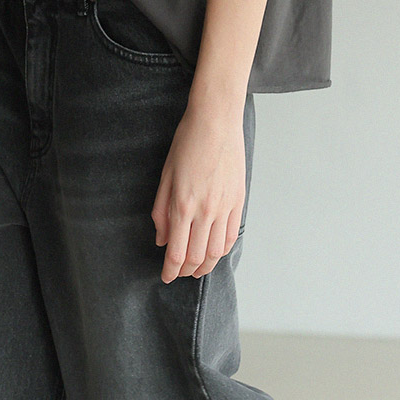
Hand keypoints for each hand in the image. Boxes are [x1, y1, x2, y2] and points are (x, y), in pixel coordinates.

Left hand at [152, 99, 245, 282]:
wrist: (216, 121)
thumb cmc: (187, 143)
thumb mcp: (165, 176)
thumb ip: (161, 211)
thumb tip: (161, 240)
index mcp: (182, 206)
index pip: (176, 252)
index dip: (170, 270)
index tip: (166, 277)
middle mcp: (204, 211)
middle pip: (196, 257)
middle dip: (186, 271)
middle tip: (179, 273)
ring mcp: (224, 208)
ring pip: (216, 252)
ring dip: (205, 266)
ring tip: (196, 269)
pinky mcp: (238, 201)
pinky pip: (231, 236)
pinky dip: (221, 250)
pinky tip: (213, 253)